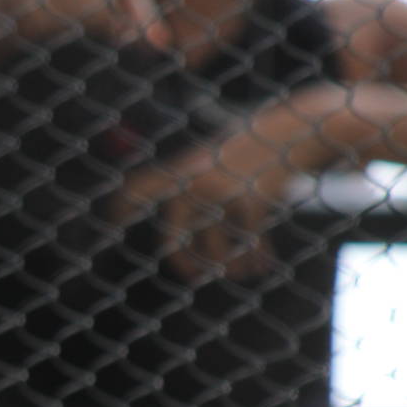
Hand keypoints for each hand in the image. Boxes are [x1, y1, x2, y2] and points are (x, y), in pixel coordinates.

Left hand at [108, 135, 294, 281]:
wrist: (295, 128)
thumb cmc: (254, 147)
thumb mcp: (217, 158)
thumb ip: (197, 185)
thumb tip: (189, 222)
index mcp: (185, 170)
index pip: (143, 185)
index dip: (125, 202)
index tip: (111, 219)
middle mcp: (196, 183)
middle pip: (176, 236)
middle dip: (184, 260)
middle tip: (193, 277)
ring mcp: (223, 192)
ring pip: (216, 247)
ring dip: (229, 265)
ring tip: (240, 274)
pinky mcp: (252, 201)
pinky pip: (250, 241)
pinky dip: (257, 257)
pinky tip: (264, 266)